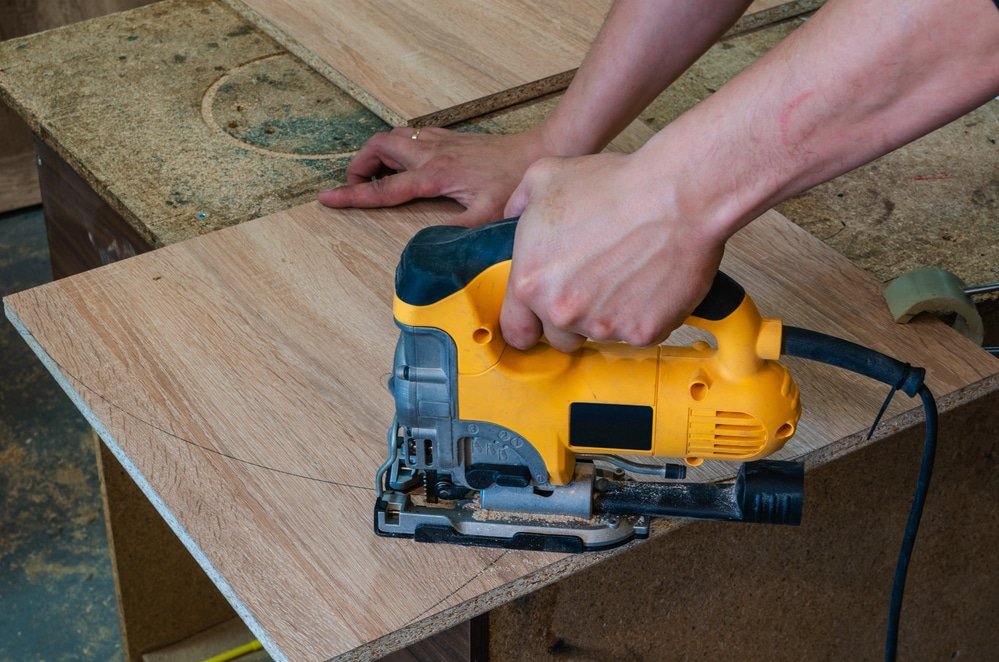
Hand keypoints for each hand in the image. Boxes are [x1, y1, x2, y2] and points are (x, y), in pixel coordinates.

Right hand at [318, 126, 551, 226]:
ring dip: (377, 154)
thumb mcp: (486, 217)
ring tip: (377, 176)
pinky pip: (412, 136)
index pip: (383, 188)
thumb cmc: (515, 182)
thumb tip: (427, 250)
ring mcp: (440, 141)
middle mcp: (431, 153)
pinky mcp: (450, 137)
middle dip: (359, 165)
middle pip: (378, 147)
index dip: (351, 196)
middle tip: (357, 187)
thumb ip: (454, 234)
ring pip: (393, 137)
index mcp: (434, 175)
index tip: (326, 199)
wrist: (540, 149)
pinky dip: (398, 147)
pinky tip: (407, 164)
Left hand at [500, 151, 726, 351]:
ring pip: (599, 335)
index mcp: (530, 282)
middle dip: (572, 318)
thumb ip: (519, 202)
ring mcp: (602, 326)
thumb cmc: (615, 185)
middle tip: (593, 284)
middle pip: (559, 338)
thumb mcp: (545, 176)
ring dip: (608, 314)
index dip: (529, 325)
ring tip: (626, 272)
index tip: (540, 321)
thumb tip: (513, 214)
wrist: (677, 196)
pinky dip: (643, 314)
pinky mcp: (641, 332)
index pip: (516, 330)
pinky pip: (637, 333)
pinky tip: (650, 281)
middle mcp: (561, 311)